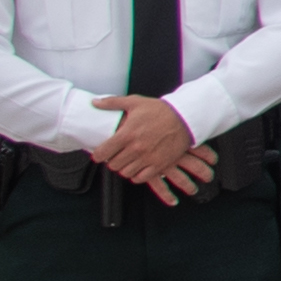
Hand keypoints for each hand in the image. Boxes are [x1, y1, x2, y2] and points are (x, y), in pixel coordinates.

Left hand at [89, 96, 212, 198]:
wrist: (186, 117)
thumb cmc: (161, 110)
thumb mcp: (136, 102)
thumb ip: (113, 103)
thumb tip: (94, 102)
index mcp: (127, 134)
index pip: (102, 153)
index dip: (98, 154)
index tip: (101, 153)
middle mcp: (136, 148)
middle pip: (113, 165)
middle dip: (112, 161)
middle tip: (116, 155)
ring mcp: (147, 158)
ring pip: (125, 173)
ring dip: (124, 168)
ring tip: (128, 161)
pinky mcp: (159, 164)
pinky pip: (140, 178)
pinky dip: (137, 175)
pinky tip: (138, 166)